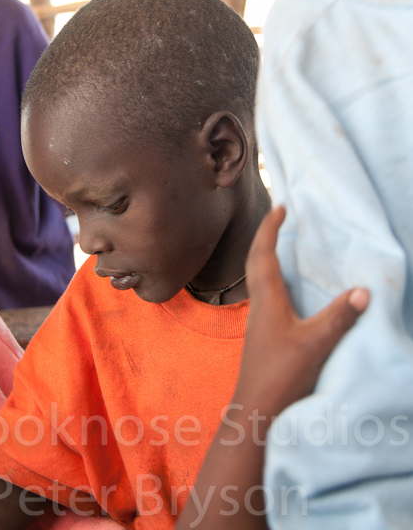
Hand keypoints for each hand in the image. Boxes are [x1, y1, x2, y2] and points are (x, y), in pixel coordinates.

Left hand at [235, 206, 369, 419]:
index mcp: (267, 298)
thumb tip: (363, 290)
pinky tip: (287, 289)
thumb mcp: (315, 344)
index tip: (280, 207)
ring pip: (258, 277)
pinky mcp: (264, 334)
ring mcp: (259, 320)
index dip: (270, 228)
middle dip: (266, 235)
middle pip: (256, 260)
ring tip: (282, 244)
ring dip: (267, 255)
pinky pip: (266, 294)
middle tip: (279, 216)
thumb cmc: (280, 375)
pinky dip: (274, 278)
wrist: (256, 411)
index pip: (264, 253)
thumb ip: (339, 317)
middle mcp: (259, 304)